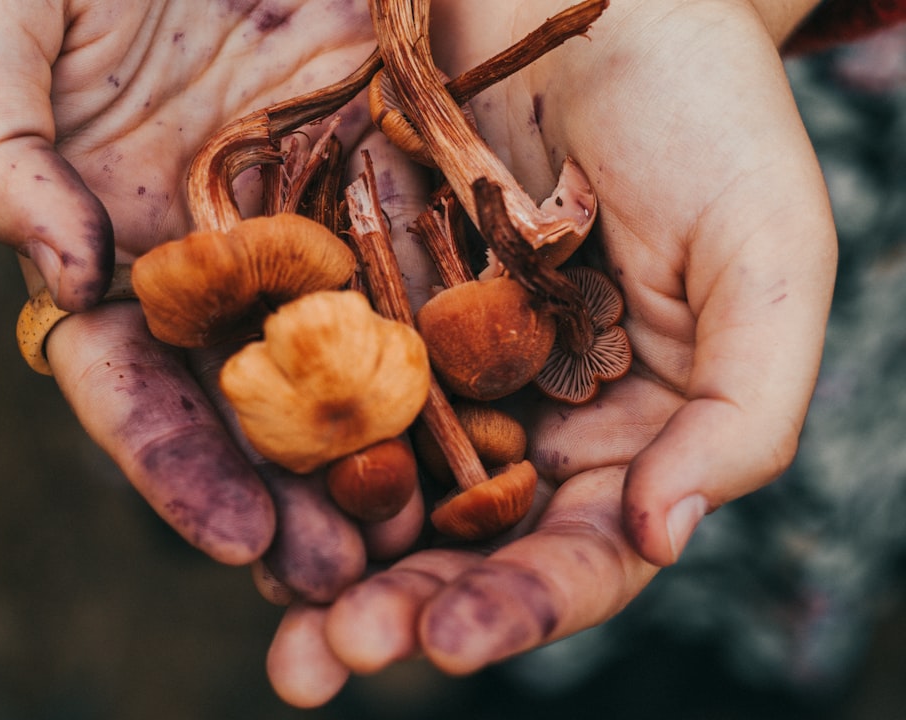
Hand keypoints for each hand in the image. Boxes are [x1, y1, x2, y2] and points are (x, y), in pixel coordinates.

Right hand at [0, 0, 439, 583]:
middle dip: (286, 490)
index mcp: (110, 228)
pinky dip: (440, 347)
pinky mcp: (380, 166)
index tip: (235, 542)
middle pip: (242, 394)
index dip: (174, 465)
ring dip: (372, 446)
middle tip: (342, 574)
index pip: (130, 381)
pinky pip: (418, 267)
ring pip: (335, 352)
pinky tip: (482, 414)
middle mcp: (207, 241)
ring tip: (418, 532)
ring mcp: (299, 209)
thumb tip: (59, 277)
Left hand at [265, 0, 836, 705]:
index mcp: (628, 431)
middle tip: (331, 658)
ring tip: (280, 624)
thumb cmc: (706, 111)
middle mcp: (528, 420)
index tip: (451, 640)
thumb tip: (668, 535)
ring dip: (329, 562)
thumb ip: (742, 406)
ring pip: (382, 492)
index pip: (580, 552)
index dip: (521, 608)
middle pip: (465, 547)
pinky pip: (322, 395)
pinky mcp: (368, 307)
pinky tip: (245, 501)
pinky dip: (287, 455)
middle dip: (404, 609)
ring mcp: (440, 368)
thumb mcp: (764, 253)